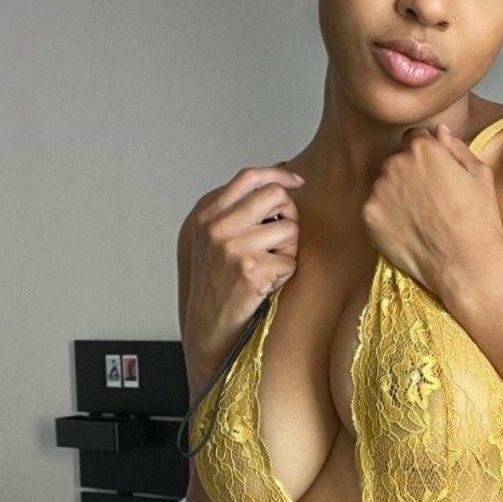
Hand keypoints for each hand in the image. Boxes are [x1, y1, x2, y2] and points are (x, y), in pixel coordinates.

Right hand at [179, 165, 303, 388]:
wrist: (206, 326)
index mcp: (208, 214)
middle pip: (276, 197)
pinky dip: (285, 275)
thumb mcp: (212, 240)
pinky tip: (267, 284)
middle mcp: (218, 226)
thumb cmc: (214, 284)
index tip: (296, 182)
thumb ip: (233, 211)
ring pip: (290, 230)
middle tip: (281, 238)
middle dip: (288, 216)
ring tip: (269, 266)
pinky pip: (291, 261)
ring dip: (288, 250)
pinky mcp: (252, 270)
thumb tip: (274, 184)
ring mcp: (234, 247)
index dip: (279, 175)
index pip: (249, 177)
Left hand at [360, 124, 502, 303]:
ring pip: (384, 187)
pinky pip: (376, 211)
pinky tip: (410, 232)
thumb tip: (439, 132)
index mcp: (423, 149)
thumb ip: (456, 147)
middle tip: (431, 202)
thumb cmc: (479, 220)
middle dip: (409, 176)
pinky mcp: (369, 217)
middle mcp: (396, 164)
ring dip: (397, 197)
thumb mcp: (480, 175)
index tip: (435, 175)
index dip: (426, 157)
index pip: (414, 139)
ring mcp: (379, 191)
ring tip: (422, 220)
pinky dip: (387, 219)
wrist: (466, 264)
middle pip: (397, 162)